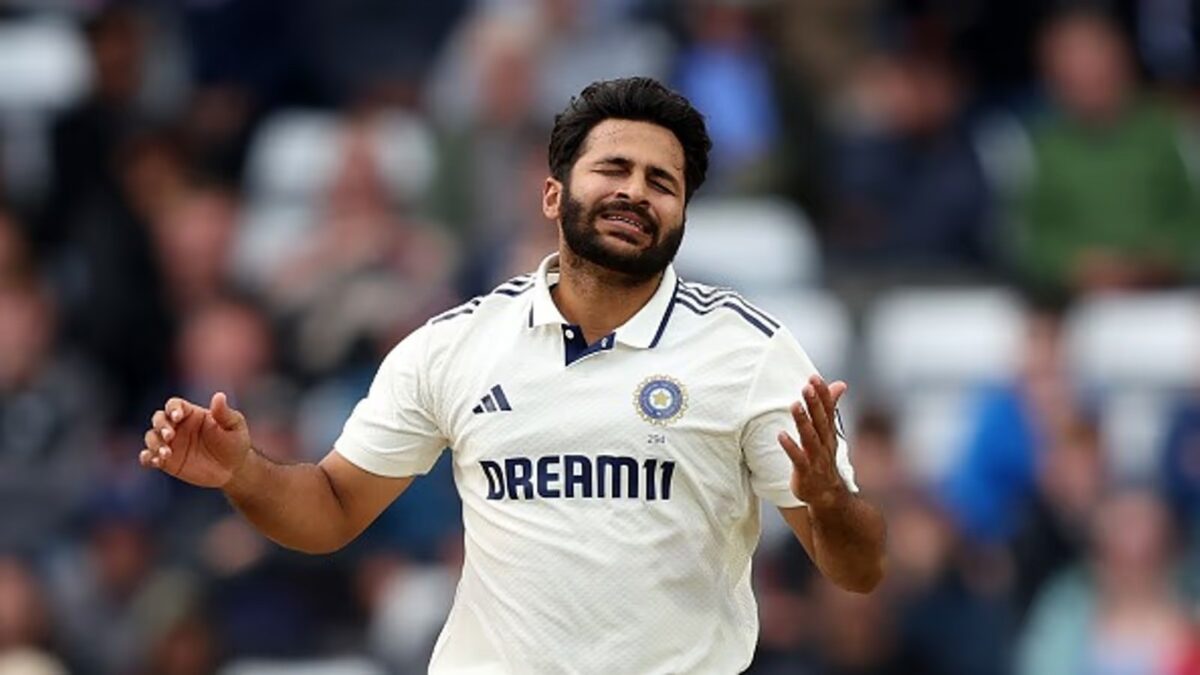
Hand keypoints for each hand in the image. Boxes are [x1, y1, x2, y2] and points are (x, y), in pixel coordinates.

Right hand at [139, 392, 251, 488]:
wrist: (233, 469)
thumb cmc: (235, 442)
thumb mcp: (234, 426)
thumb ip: (224, 413)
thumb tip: (219, 396)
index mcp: (191, 414)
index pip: (174, 405)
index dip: (172, 408)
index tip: (177, 417)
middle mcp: (177, 426)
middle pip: (159, 419)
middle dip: (160, 425)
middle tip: (169, 436)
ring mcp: (170, 444)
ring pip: (151, 438)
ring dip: (154, 444)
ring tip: (166, 454)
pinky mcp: (167, 462)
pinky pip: (149, 457)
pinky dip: (147, 458)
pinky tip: (155, 462)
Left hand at [778, 375, 849, 507]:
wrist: (827, 495)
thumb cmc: (823, 459)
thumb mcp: (828, 432)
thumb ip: (830, 406)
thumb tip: (840, 384)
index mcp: (828, 433)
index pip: (827, 410)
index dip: (822, 395)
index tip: (815, 378)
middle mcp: (823, 443)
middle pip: (819, 421)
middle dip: (814, 403)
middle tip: (807, 386)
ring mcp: (815, 458)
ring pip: (810, 437)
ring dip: (803, 421)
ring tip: (795, 405)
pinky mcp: (804, 472)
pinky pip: (798, 458)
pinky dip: (791, 447)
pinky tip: (781, 435)